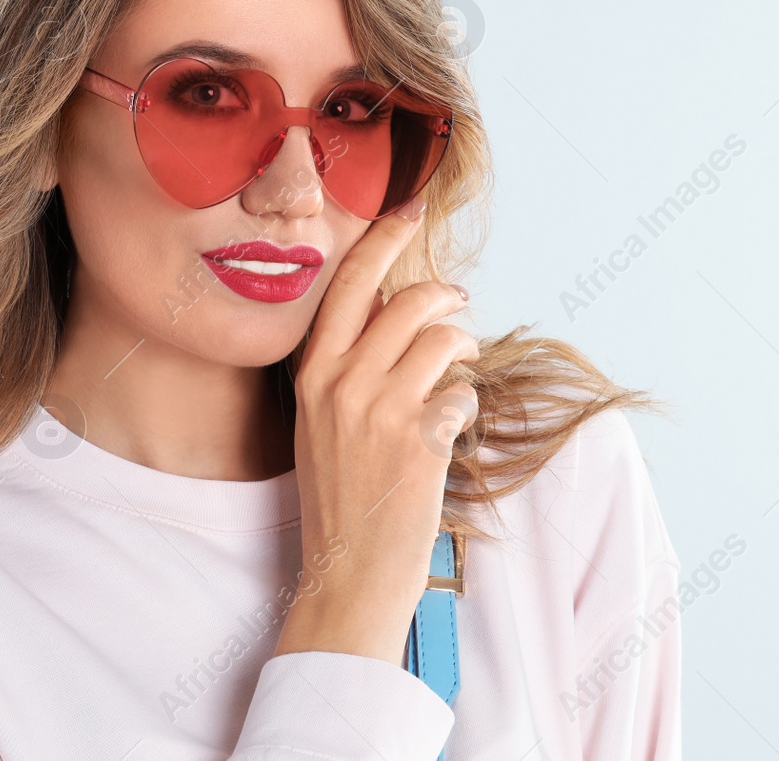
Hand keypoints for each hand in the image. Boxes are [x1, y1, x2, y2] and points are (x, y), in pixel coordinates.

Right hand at [273, 200, 479, 665]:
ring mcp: (381, 411)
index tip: (406, 207)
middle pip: (407, 302)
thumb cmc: (339, 497)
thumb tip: (387, 311)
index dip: (382, 238)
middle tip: (458, 303)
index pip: (346, 284)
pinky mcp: (420, 441)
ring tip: (459, 370)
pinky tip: (448, 432)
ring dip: (463, 349)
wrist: (346, 572)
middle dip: (445, 294)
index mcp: (312, 374)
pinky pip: (463, 393)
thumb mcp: (321, 421)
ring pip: (445, 340)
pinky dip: (465, 406)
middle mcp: (341, 384)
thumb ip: (345, 366)